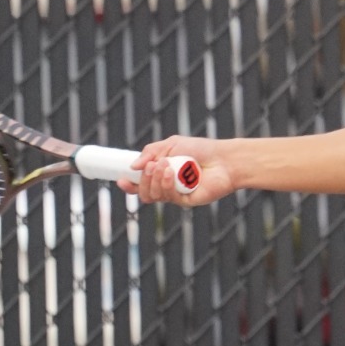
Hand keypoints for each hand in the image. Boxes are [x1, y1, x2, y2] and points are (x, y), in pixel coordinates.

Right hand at [116, 135, 235, 206]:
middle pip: (144, 192)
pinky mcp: (186, 201)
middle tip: (152, 165)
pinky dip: (166, 184)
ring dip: (154, 180)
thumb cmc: (201, 149)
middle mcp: (167, 187)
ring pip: (153, 196)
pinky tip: (171, 172)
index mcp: (162, 174)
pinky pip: (168, 197)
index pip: (140, 184)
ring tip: (165, 165)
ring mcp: (176, 195)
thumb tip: (132, 166)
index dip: (128, 185)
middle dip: (144, 179)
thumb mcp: (171, 144)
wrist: (224, 159)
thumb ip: (151, 153)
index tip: (121, 179)